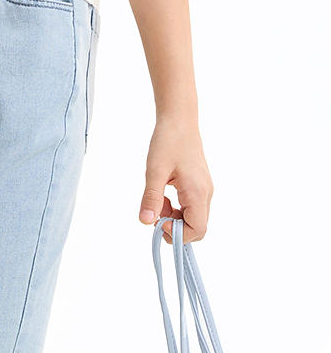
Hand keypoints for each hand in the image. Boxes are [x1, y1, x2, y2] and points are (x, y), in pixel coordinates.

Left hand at [138, 112, 212, 244]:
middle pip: (197, 227)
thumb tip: (146, 222)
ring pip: (193, 217)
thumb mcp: (155, 170)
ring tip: (158, 201)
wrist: (179, 118)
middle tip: (156, 215)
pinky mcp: (199, 184)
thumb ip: (151, 198)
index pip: (197, 230)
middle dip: (176, 227)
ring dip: (175, 217)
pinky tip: (164, 195)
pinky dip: (178, 207)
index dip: (178, 234)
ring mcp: (204, 188)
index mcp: (198, 192)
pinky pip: (191, 206)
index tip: (159, 222)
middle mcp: (206, 193)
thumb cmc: (169, 139)